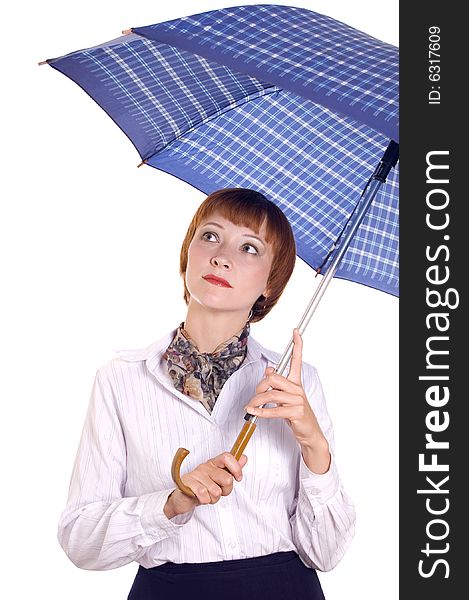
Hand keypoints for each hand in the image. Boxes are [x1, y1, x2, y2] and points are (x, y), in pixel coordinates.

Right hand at [164, 452, 247, 517]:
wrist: (182, 497)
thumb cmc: (202, 487)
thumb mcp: (218, 477)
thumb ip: (231, 468)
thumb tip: (244, 457)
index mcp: (213, 463)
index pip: (227, 457)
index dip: (236, 468)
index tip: (238, 478)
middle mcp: (205, 467)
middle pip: (227, 478)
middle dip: (226, 491)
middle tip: (218, 491)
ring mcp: (196, 475)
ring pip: (216, 491)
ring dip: (214, 498)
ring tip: (208, 495)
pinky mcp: (188, 484)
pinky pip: (204, 495)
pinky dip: (205, 501)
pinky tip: (201, 498)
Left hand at [244, 329, 329, 471]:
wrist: (310, 434)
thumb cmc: (296, 415)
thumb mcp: (286, 398)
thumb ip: (278, 384)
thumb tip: (269, 369)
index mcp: (296, 383)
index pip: (297, 360)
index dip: (297, 345)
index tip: (296, 332)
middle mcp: (298, 389)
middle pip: (274, 378)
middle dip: (260, 386)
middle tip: (255, 395)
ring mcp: (298, 400)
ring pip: (271, 394)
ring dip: (257, 401)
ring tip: (252, 407)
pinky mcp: (295, 412)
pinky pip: (274, 410)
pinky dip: (261, 412)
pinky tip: (253, 412)